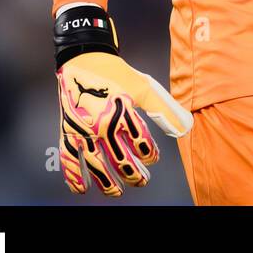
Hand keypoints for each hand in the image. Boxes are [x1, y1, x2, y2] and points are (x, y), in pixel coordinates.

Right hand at [56, 51, 192, 196]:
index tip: (153, 158)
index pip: (141, 142)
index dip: (150, 154)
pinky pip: (68, 157)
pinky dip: (73, 175)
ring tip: (117, 192)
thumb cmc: (116, 73)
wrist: (84, 59)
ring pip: (96, 164)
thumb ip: (165, 109)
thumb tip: (184, 127)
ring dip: (107, 182)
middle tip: (141, 181)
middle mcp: (102, 124)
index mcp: (123, 112)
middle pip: (120, 158)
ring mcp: (83, 130)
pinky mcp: (68, 130)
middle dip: (133, 174)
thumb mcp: (144, 88)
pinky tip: (81, 188)